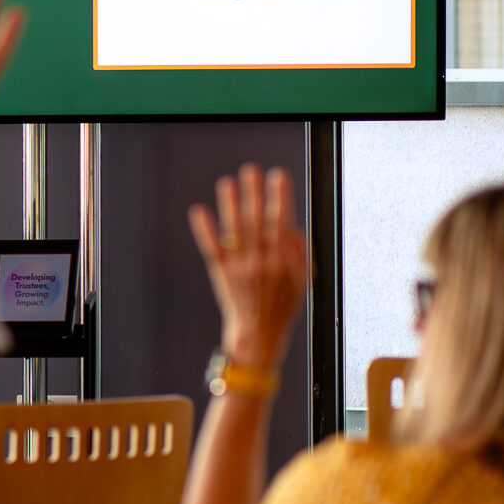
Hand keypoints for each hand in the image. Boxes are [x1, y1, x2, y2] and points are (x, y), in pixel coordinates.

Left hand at [188, 164, 307, 368]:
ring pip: (234, 230)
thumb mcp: (303, 282)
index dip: (280, 198)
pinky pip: (212, 248)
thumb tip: (293, 227)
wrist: (258, 334)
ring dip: (230, 205)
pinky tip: (199, 211)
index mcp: (283, 261)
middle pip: (256, 221)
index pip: (282, 222)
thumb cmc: (282, 306)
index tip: (278, 176)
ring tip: (227, 183)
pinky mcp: (221, 273)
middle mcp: (260, 262)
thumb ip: (300, 253)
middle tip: (250, 170)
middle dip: (254, 193)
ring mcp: (239, 267)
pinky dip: (205, 229)